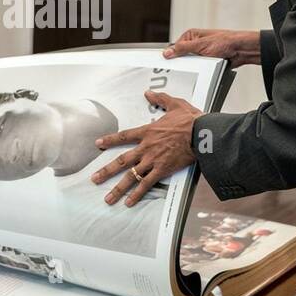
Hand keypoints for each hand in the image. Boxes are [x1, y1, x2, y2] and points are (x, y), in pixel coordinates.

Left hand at [91, 91, 201, 205]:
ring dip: (118, 188)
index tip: (98, 144)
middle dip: (106, 171)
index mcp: (147, 132)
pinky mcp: (162, 170)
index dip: (110, 140)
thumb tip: (148, 93)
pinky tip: (128, 202)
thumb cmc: (190, 119)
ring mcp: (153, 160)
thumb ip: (160, 98)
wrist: (201, 134)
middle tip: (94, 179)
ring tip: (108, 198)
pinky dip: (137, 194)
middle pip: (122, 161)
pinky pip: (146, 184)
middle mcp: (146, 148)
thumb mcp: (175, 104)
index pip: (124, 136)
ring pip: (131, 176)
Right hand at [163, 28, 259, 65]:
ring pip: (191, 64)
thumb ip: (182, 49)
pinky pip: (199, 68)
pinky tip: (205, 70)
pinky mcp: (207, 61)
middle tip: (187, 65)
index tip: (168, 63)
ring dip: (195, 67)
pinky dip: (201, 70)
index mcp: (191, 35)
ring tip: (201, 65)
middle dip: (185, 62)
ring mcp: (201, 53)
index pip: (175, 47)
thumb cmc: (225, 41)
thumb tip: (167, 52)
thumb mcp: (200, 45)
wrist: (240, 50)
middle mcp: (195, 43)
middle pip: (182, 56)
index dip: (172, 56)